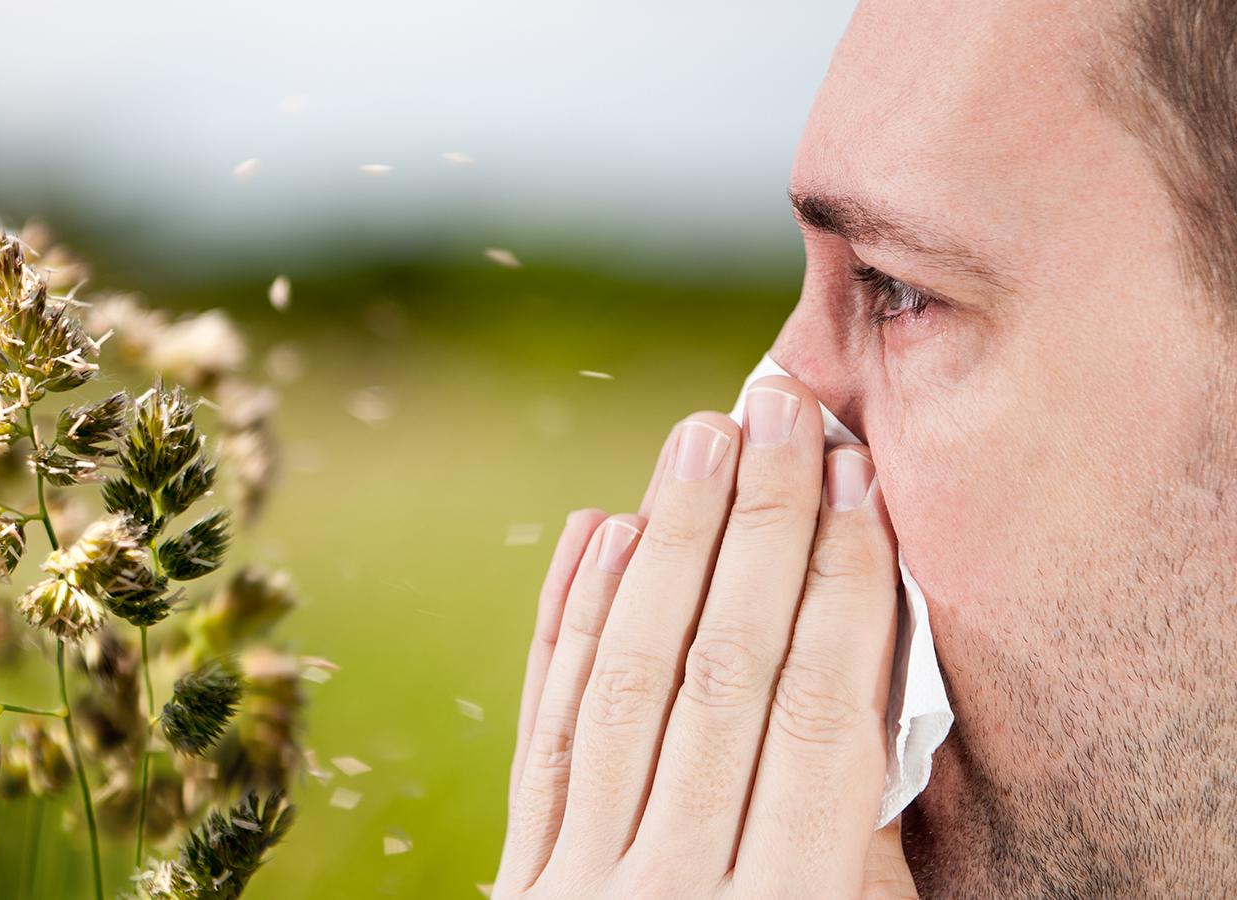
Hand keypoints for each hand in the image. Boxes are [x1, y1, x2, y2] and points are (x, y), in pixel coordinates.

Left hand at [495, 375, 917, 898]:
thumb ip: (860, 837)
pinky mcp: (524, 878)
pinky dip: (570, 626)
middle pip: (723, 672)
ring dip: (667, 545)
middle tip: (778, 410)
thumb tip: (864, 652)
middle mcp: (675, 893)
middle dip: (759, 528)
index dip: (843, 585)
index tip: (856, 477)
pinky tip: (600, 532)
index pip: (821, 713)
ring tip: (699, 438)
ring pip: (628, 680)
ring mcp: (583, 884)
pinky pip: (547, 732)